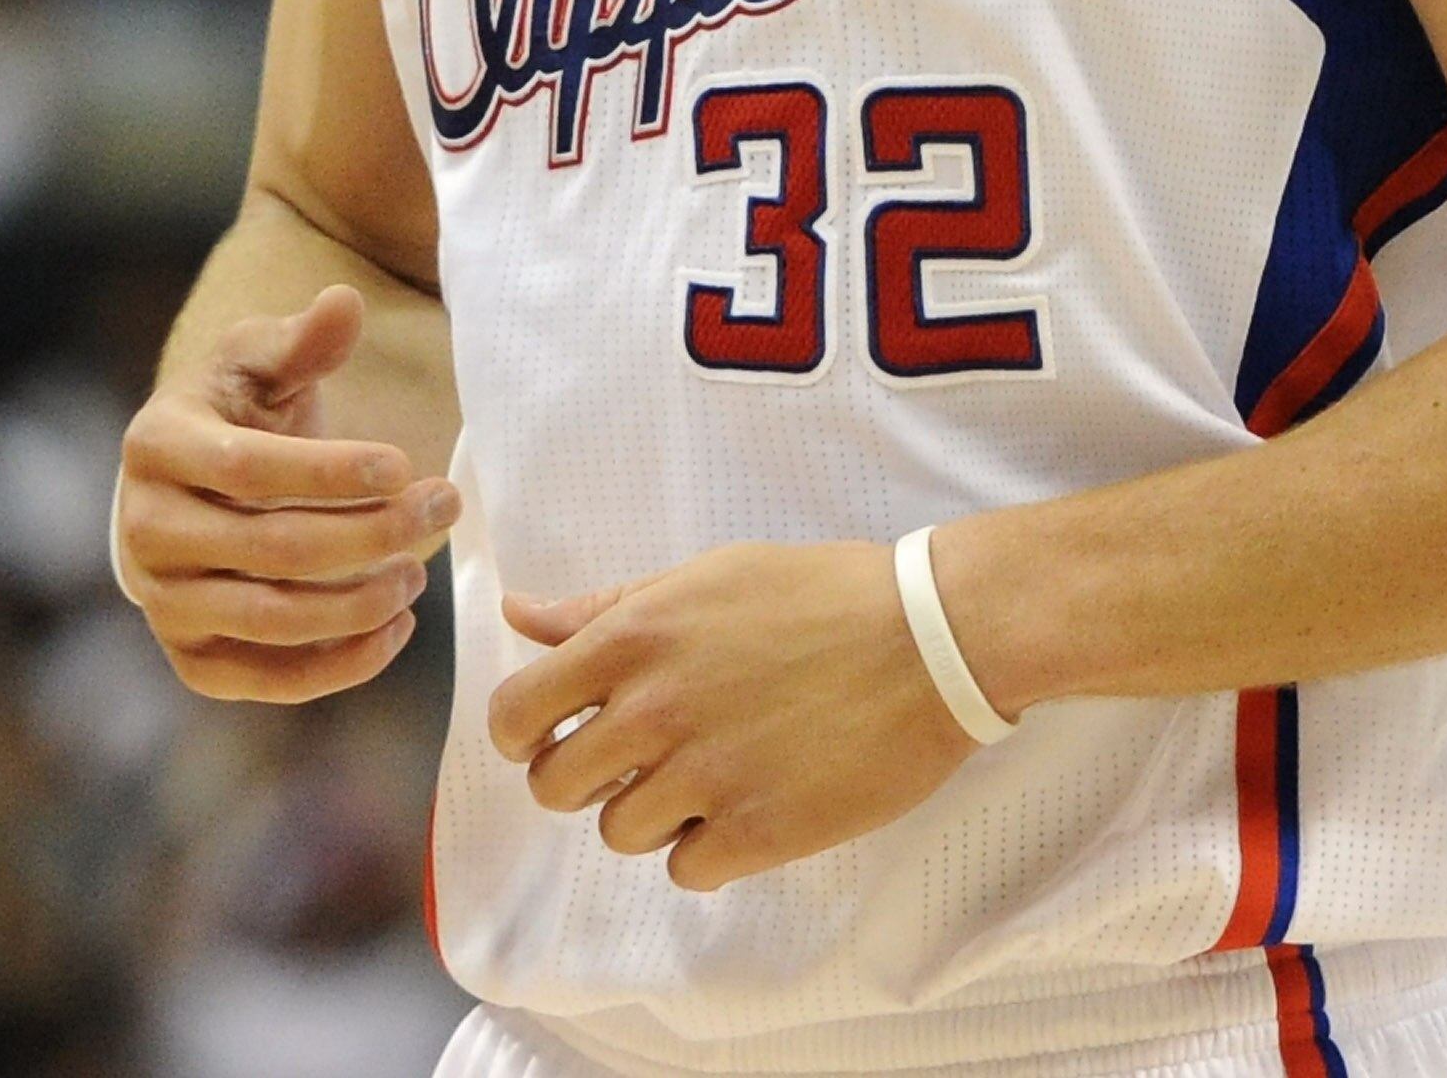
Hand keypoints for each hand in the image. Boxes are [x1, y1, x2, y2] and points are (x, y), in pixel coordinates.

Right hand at [118, 283, 460, 701]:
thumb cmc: (237, 407)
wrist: (192, 483)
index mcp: (157, 444)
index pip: (248, 468)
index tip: (403, 463)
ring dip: (358, 603)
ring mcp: (163, 601)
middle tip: (442, 507)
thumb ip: (304, 339)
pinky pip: (264, 680)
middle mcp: (144, 530)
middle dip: (370, 532)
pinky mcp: (191, 656)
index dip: (329, 470)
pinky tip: (396, 629)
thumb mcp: (263, 358)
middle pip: (270, 547)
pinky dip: (336, 666)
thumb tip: (343, 303)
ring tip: (419, 571)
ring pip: (269, 619)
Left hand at [488, 540, 979, 888]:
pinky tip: (749, 801)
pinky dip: (708, 848)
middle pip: (555, 785)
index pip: (516, 714)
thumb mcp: (706, 577)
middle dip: (586, 776)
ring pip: (618, 833)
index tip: (554, 733)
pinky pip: (685, 870)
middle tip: (639, 756)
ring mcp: (704, 778)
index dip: (524, 733)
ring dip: (653, 811)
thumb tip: (519, 612)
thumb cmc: (822, 594)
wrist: (931, 638)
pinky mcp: (756, 834)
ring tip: (711, 771)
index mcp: (635, 637)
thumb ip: (606, 605)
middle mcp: (655, 711)